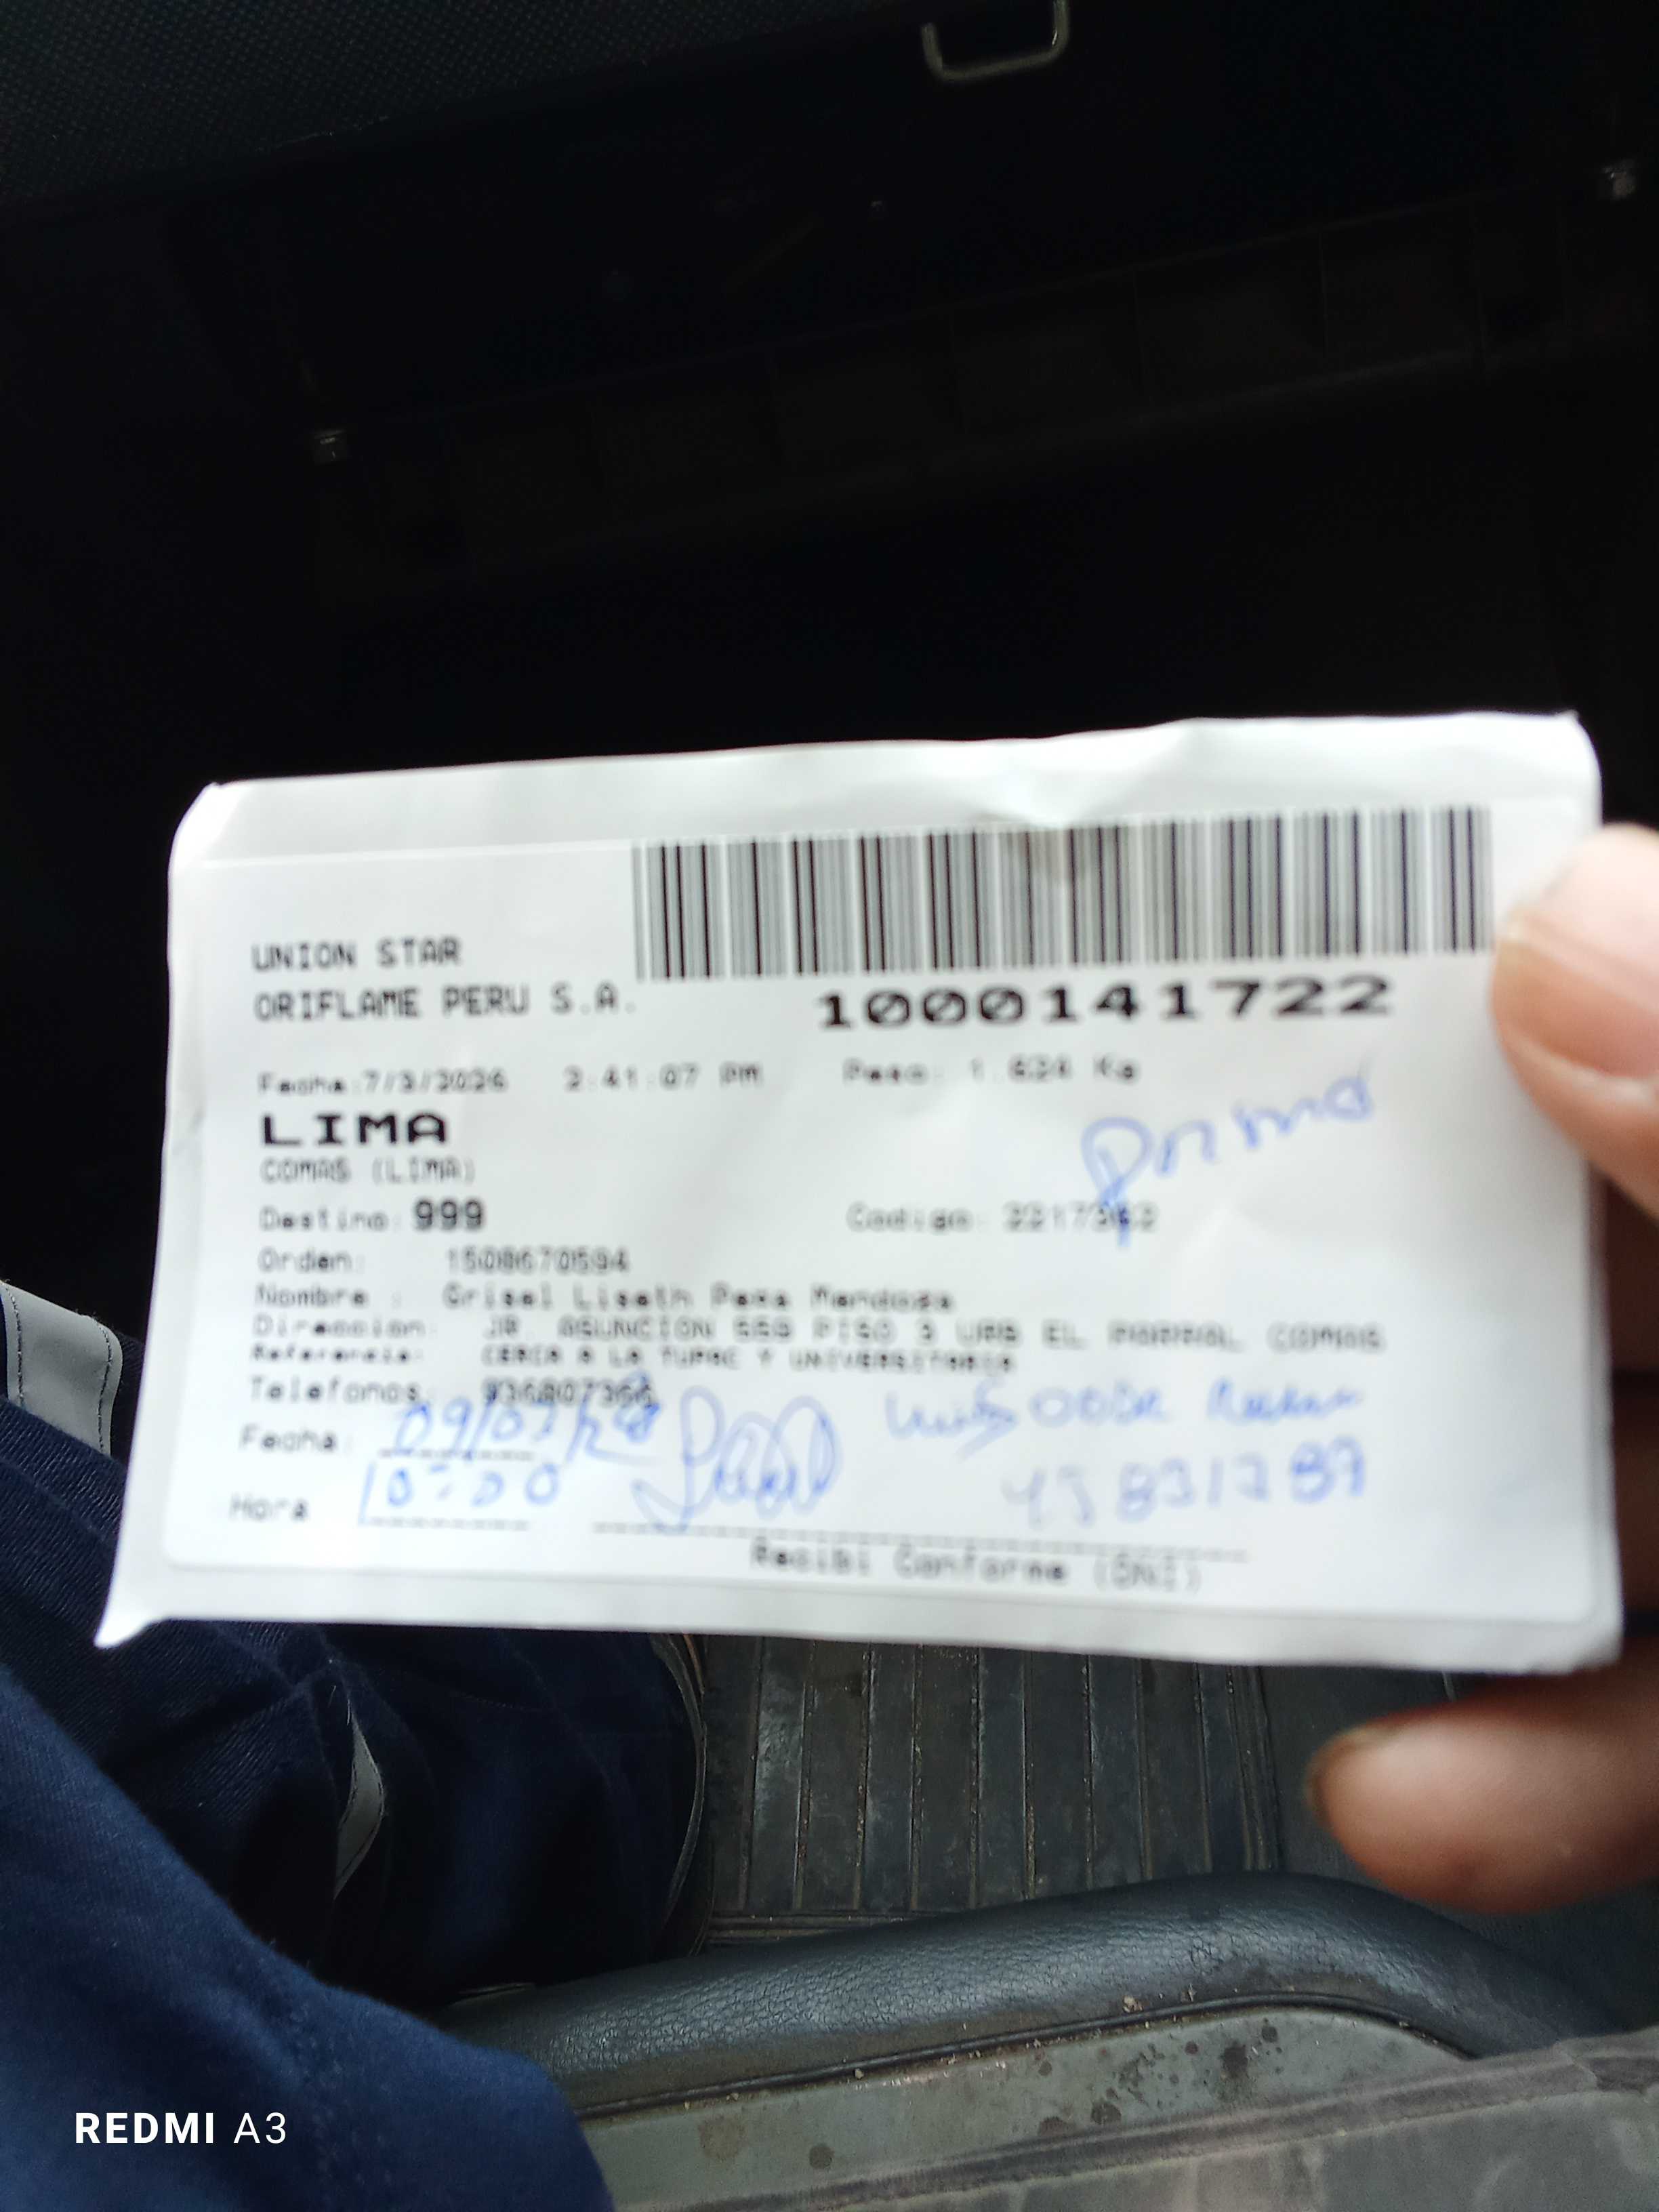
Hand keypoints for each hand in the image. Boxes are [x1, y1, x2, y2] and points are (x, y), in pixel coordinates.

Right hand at [1309, 825, 1658, 1911]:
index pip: (1605, 991)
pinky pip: (1640, 1727)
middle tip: (1147, 1250)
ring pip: (1568, 1494)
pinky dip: (1520, 1776)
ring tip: (1220, 1544)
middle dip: (1351, 1263)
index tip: (1232, 957)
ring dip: (1391, 1543)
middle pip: (1544, 1243)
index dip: (1439, 957)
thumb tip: (1550, 932)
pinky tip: (1405, 1793)